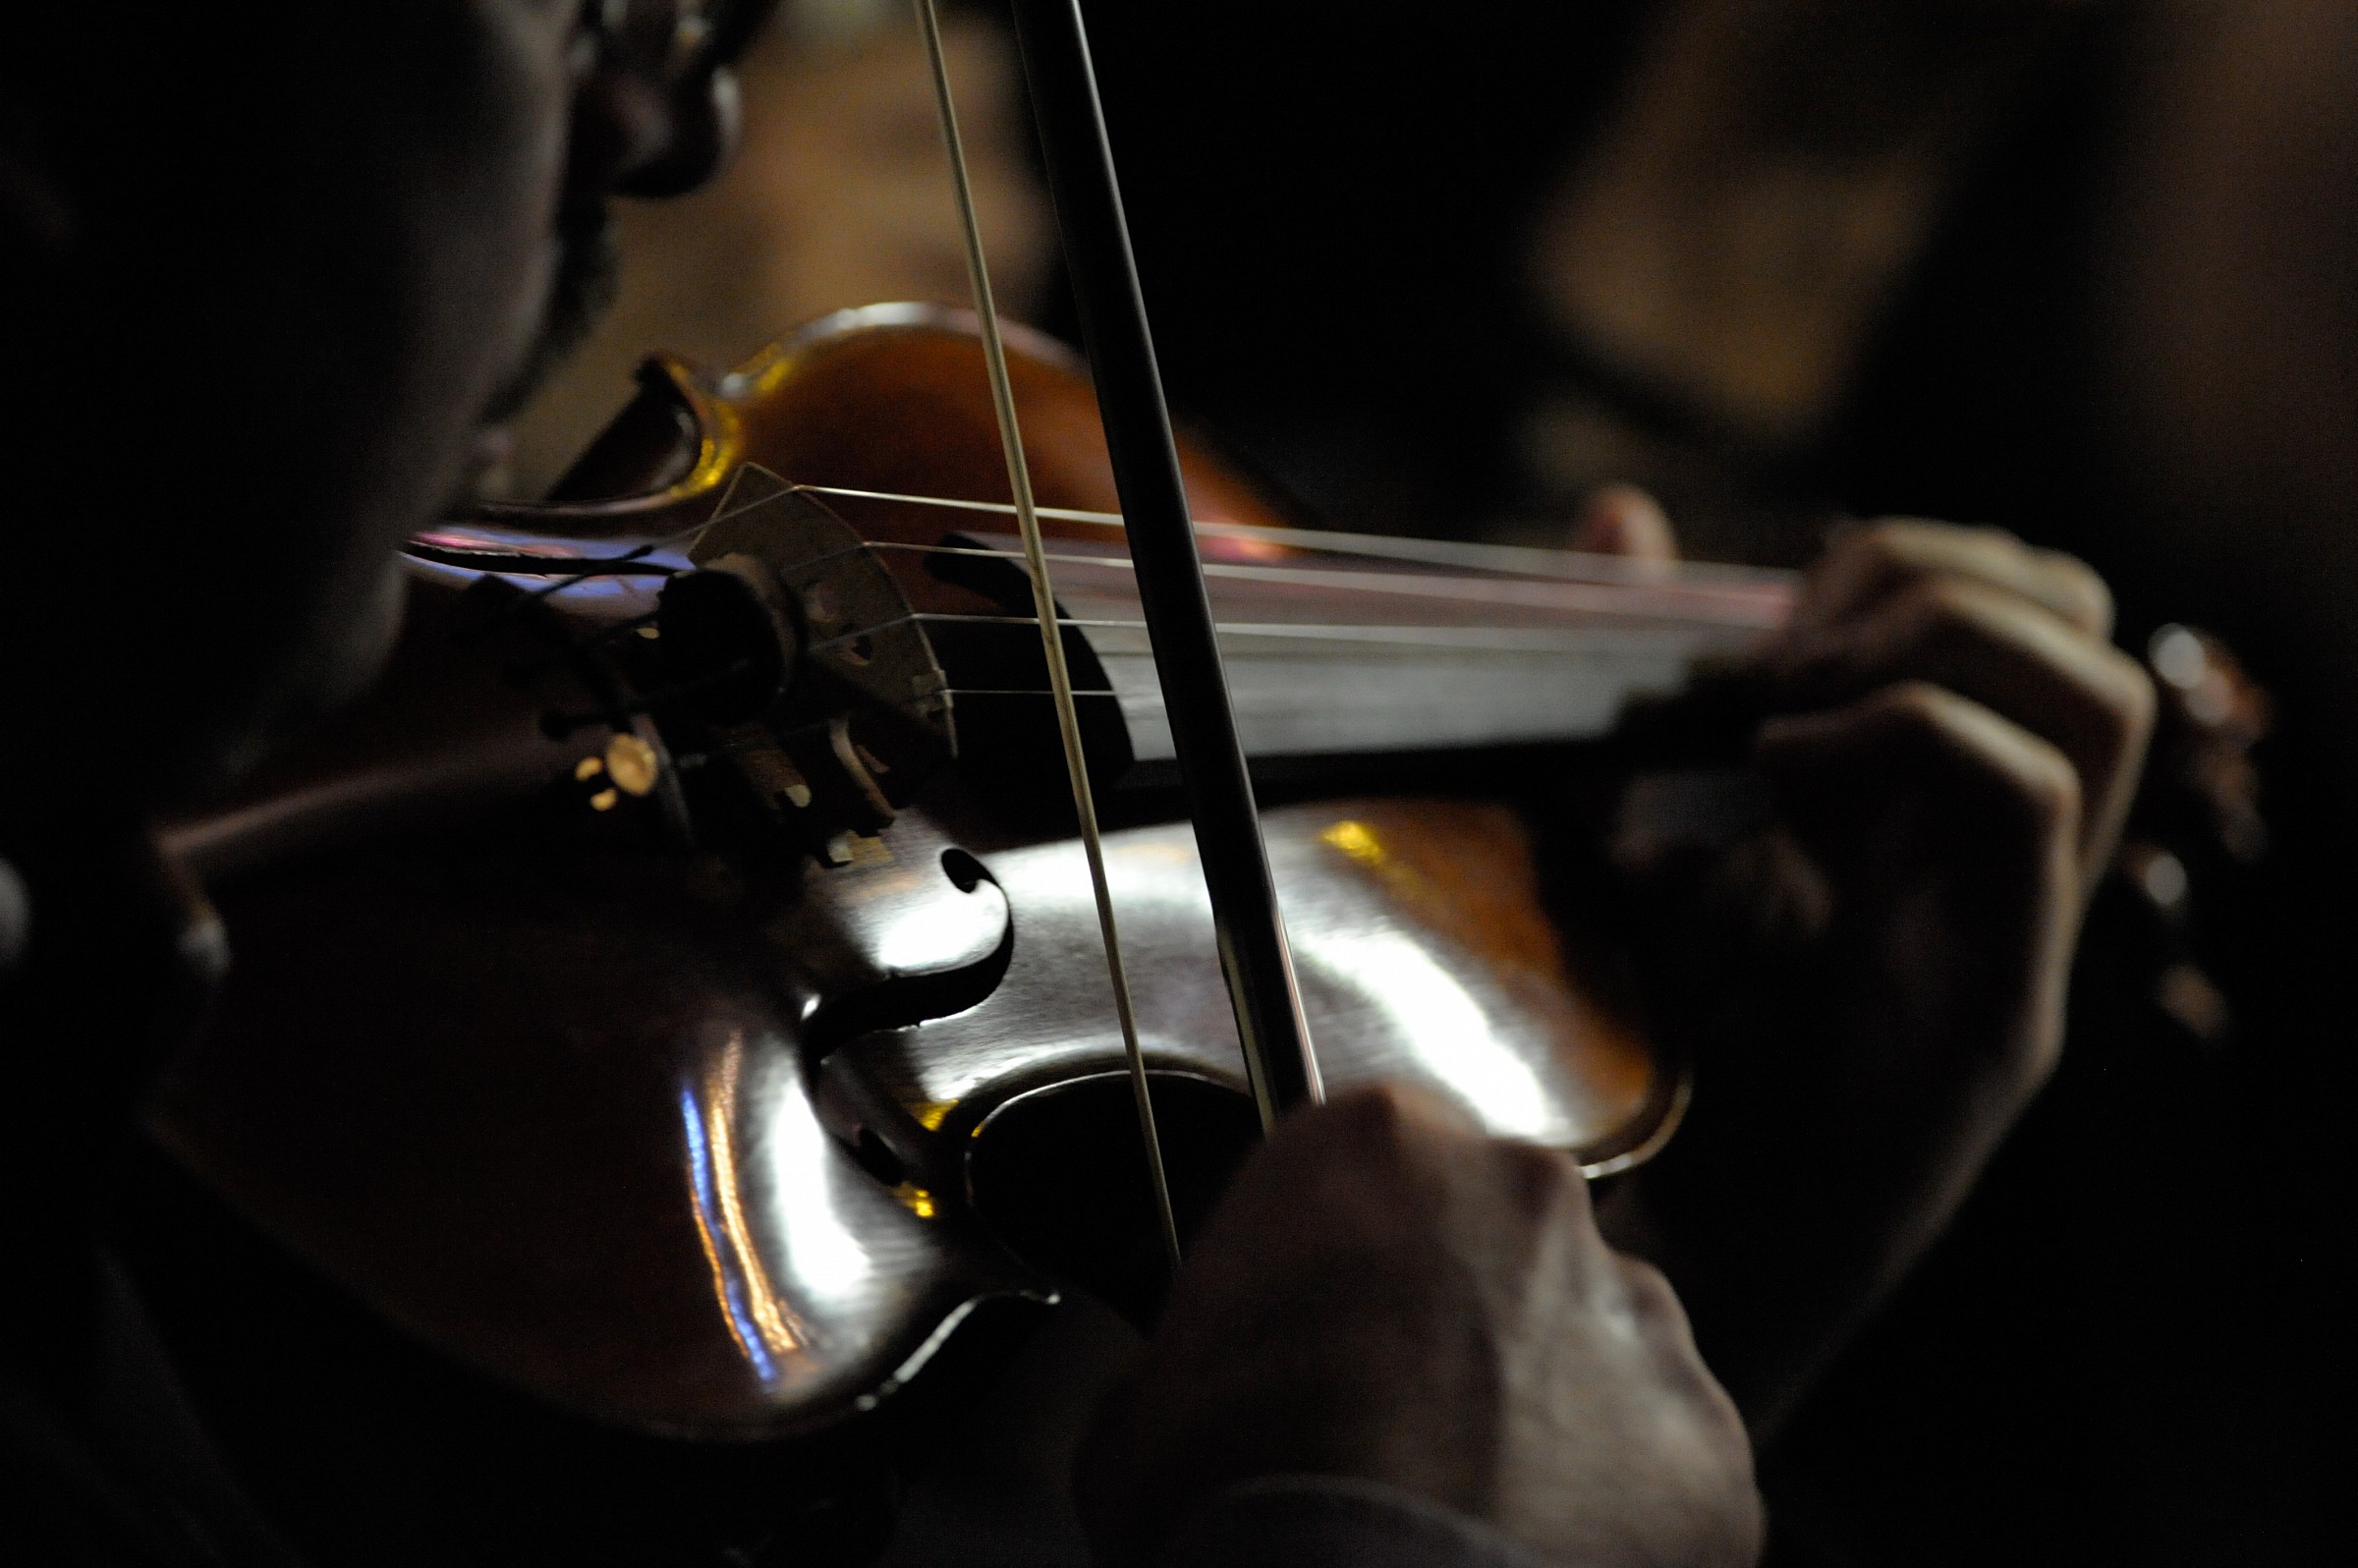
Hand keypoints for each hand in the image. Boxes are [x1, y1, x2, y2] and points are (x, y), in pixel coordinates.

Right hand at [1079, 1084, 1761, 1567]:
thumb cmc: (1244, 1506)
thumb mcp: (1146, 1399)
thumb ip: (1199, 1345)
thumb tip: (1188, 1392)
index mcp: (1381, 1144)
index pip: (1375, 1150)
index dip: (1345, 1239)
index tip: (1324, 1309)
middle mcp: (1525, 1197)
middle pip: (1497, 1229)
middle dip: (1457, 1306)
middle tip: (1391, 1412)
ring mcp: (1632, 1312)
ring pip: (1590, 1336)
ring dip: (1542, 1398)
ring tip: (1467, 1498)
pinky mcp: (1705, 1436)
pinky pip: (1658, 1455)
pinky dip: (1614, 1499)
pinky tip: (1533, 1550)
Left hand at [1596, 517, 2155, 1429]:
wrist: (1651, 1276)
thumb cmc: (1638, 1061)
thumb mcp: (1631, 822)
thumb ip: (1643, 675)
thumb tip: (1619, 519)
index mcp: (1926, 813)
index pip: (2031, 610)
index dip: (1915, 563)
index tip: (1772, 630)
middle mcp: (2001, 869)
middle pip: (2086, 627)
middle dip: (1933, 583)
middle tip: (1786, 667)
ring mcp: (2010, 937)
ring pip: (2098, 699)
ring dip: (1931, 653)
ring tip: (1786, 721)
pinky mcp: (1992, 1014)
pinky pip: (2029, 802)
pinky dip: (1902, 739)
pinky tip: (1773, 782)